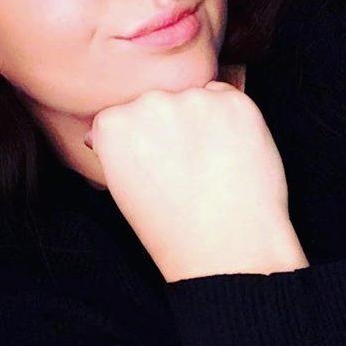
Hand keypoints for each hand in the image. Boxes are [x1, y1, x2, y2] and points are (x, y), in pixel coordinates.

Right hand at [85, 81, 307, 281]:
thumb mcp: (123, 189)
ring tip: (210, 165)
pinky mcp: (235, 102)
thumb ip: (116, 149)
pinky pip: (228, 99)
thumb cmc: (173, 229)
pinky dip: (231, 120)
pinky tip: (229, 155)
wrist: (226, 248)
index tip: (154, 162)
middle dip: (170, 125)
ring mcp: (194, 99)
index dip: (141, 140)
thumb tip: (111, 127)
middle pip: (158, 102)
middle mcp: (150, 103)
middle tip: (185, 166)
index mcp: (114, 125)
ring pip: (195, 97)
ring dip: (202, 120)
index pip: (121, 115)